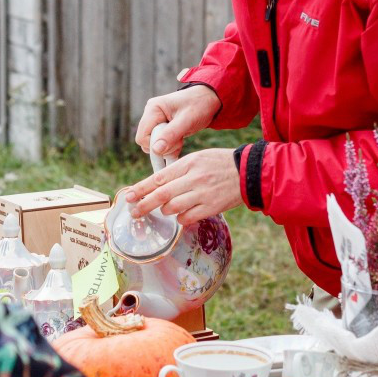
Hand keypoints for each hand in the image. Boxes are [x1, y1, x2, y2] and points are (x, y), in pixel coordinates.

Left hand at [126, 148, 243, 224]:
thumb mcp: (199, 158)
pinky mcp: (211, 208)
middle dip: (144, 205)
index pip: (158, 178)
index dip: (141, 188)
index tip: (129, 196)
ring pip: (172, 208)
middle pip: (161, 195)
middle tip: (133, 212)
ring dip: (165, 211)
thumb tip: (158, 184)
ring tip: (167, 209)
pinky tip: (183, 215)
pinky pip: (187, 218)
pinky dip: (181, 218)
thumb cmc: (221, 163)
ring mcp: (202, 194)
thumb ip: (179, 170)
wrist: (249, 171)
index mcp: (188, 164)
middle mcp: (193, 179)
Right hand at [135, 86, 221, 157]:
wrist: (209, 99)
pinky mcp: (161, 128)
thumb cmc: (199, 105)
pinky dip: (170, 148)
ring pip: (153, 145)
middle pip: (146, 142)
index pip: (142, 137)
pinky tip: (180, 141)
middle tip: (180, 139)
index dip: (156, 145)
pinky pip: (160, 144)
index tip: (175, 140)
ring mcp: (155, 121)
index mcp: (153, 109)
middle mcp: (150, 114)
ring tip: (181, 138)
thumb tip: (155, 150)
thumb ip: (171, 135)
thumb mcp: (187, 120)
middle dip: (163, 146)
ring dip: (168, 147)